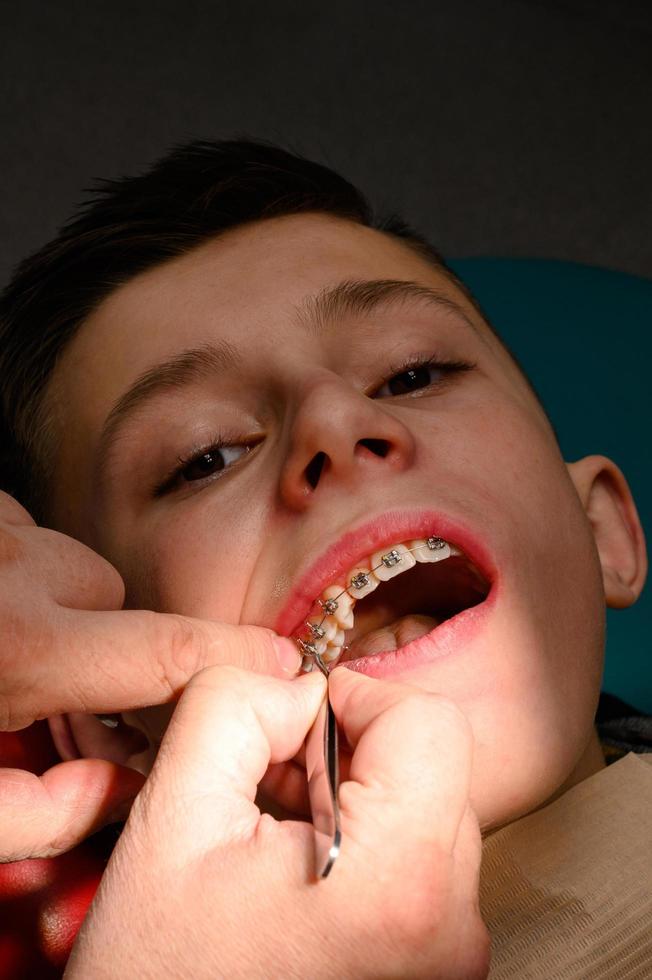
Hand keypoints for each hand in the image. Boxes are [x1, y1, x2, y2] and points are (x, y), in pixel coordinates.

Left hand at [0, 491, 300, 859]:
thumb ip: (44, 814)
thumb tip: (128, 794)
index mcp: (16, 646)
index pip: (164, 647)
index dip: (236, 657)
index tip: (285, 662)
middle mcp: (14, 568)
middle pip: (112, 594)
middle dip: (97, 637)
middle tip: (42, 677)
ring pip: (72, 558)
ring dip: (52, 596)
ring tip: (4, 637)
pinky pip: (31, 530)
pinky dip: (22, 563)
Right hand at [66, 665, 489, 978]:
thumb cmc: (162, 976)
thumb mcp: (172, 816)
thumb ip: (233, 707)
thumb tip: (296, 684)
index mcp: (402, 882)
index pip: (430, 721)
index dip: (357, 698)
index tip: (297, 725)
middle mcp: (452, 928)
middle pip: (431, 763)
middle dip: (348, 753)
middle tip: (273, 788)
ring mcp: (452, 957)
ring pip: (427, 809)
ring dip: (355, 798)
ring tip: (281, 837)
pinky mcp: (440, 969)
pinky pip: (424, 864)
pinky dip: (367, 844)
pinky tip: (304, 871)